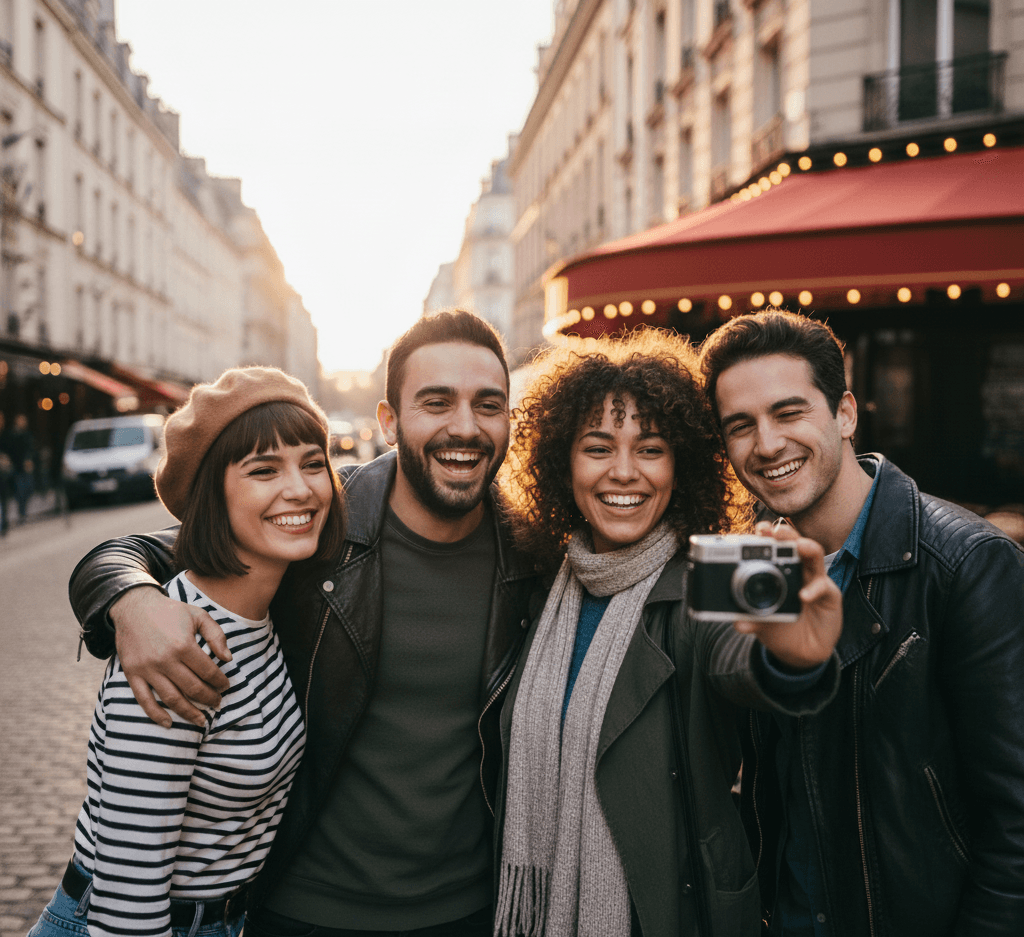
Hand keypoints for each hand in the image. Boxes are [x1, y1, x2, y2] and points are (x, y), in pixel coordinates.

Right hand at [111, 586, 231, 727]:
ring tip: (201, 721)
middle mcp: (165, 660)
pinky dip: (156, 715)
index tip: (226, 686)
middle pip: (192, 688)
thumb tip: (228, 659)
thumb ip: (216, 635)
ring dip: (188, 713)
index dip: (220, 682)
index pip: (208, 671)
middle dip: (209, 698)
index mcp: (184, 645)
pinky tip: (168, 724)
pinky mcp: (133, 674)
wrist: (134, 607)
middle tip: (218, 703)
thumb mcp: (198, 615)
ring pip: (172, 699)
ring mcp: (148, 669)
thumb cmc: (170, 611)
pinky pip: (144, 700)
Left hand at [734, 521, 842, 669]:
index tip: (756, 530)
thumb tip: (738, 624)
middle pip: (793, 543)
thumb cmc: (780, 628)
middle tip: (772, 530)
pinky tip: (803, 596)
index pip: (772, 548)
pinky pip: (823, 587)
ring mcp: (814, 580)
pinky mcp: (830, 594)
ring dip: (807, 548)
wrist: (800, 651)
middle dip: (784, 533)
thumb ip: (751, 619)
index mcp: (778, 572)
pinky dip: (814, 589)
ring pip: (813, 556)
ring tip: (799, 546)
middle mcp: (797, 570)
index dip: (765, 537)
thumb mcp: (762, 623)